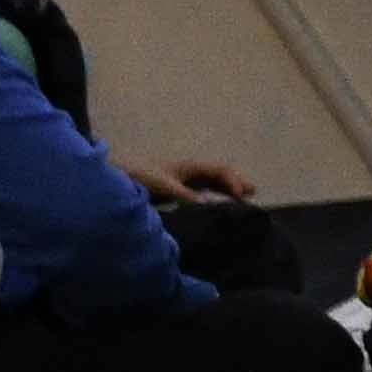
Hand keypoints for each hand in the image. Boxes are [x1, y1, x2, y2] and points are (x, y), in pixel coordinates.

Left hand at [147, 156, 262, 207]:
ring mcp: (182, 179)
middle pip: (219, 174)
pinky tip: (215, 204)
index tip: (240, 197)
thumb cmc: (141, 176)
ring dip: (226, 189)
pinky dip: (212, 195)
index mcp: (190, 166)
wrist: (118, 175)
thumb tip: (208, 205)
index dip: (233, 181)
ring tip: (240, 199)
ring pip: (210, 182)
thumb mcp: (165, 186)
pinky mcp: (173, 189)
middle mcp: (189, 171)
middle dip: (236, 181)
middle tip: (253, 191)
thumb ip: (186, 196)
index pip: (220, 170)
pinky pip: (200, 191)